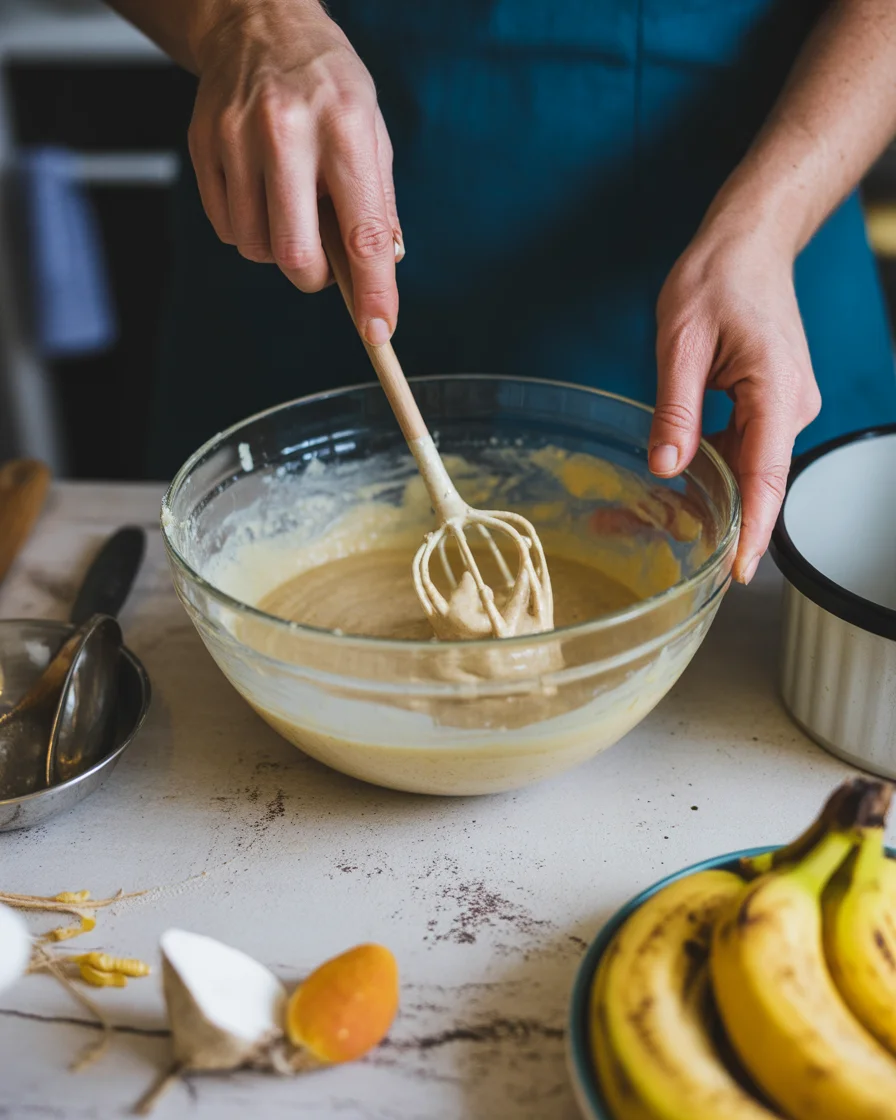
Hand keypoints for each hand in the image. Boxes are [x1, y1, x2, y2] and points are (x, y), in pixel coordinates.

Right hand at [187, 1, 401, 343]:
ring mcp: (236, 138)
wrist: (257, 23)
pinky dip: (249, 229)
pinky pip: (226, 228)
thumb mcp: (371, 131)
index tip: (378, 330)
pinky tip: (261, 194)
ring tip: (291, 207)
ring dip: (279, 249)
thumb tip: (383, 274)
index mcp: (344, 128)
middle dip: (313, 277)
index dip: (372, 290)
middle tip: (324, 264)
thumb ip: (378, 205)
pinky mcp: (203, 147)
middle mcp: (286, 132)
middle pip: (294, 254)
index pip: (363, 232)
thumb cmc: (327, 85)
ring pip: (256, 247)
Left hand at [649, 223, 820, 583]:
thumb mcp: (681, 342)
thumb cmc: (718, 278)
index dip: (753, 529)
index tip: (738, 571)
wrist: (749, 244)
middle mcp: (791, 406)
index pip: (766, 476)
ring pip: (748, 468)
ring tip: (646, 517)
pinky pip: (744, 448)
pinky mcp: (770, 404)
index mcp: (777, 391)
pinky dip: (713, 468)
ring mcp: (784, 406)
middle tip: (657, 545)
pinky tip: (675, 479)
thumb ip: (676, 408)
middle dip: (716, 519)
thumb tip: (667, 467)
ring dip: (708, 494)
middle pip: (755, 480)